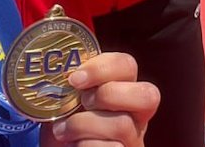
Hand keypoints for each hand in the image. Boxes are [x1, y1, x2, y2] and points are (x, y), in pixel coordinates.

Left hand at [42, 52, 158, 146]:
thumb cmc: (65, 126)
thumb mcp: (68, 101)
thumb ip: (72, 84)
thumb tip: (57, 66)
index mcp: (123, 90)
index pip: (127, 65)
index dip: (101, 68)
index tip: (74, 78)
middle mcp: (137, 115)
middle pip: (146, 93)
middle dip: (108, 94)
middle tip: (83, 102)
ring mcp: (134, 139)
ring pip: (123, 124)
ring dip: (84, 125)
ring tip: (63, 130)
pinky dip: (85, 146)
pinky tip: (74, 146)